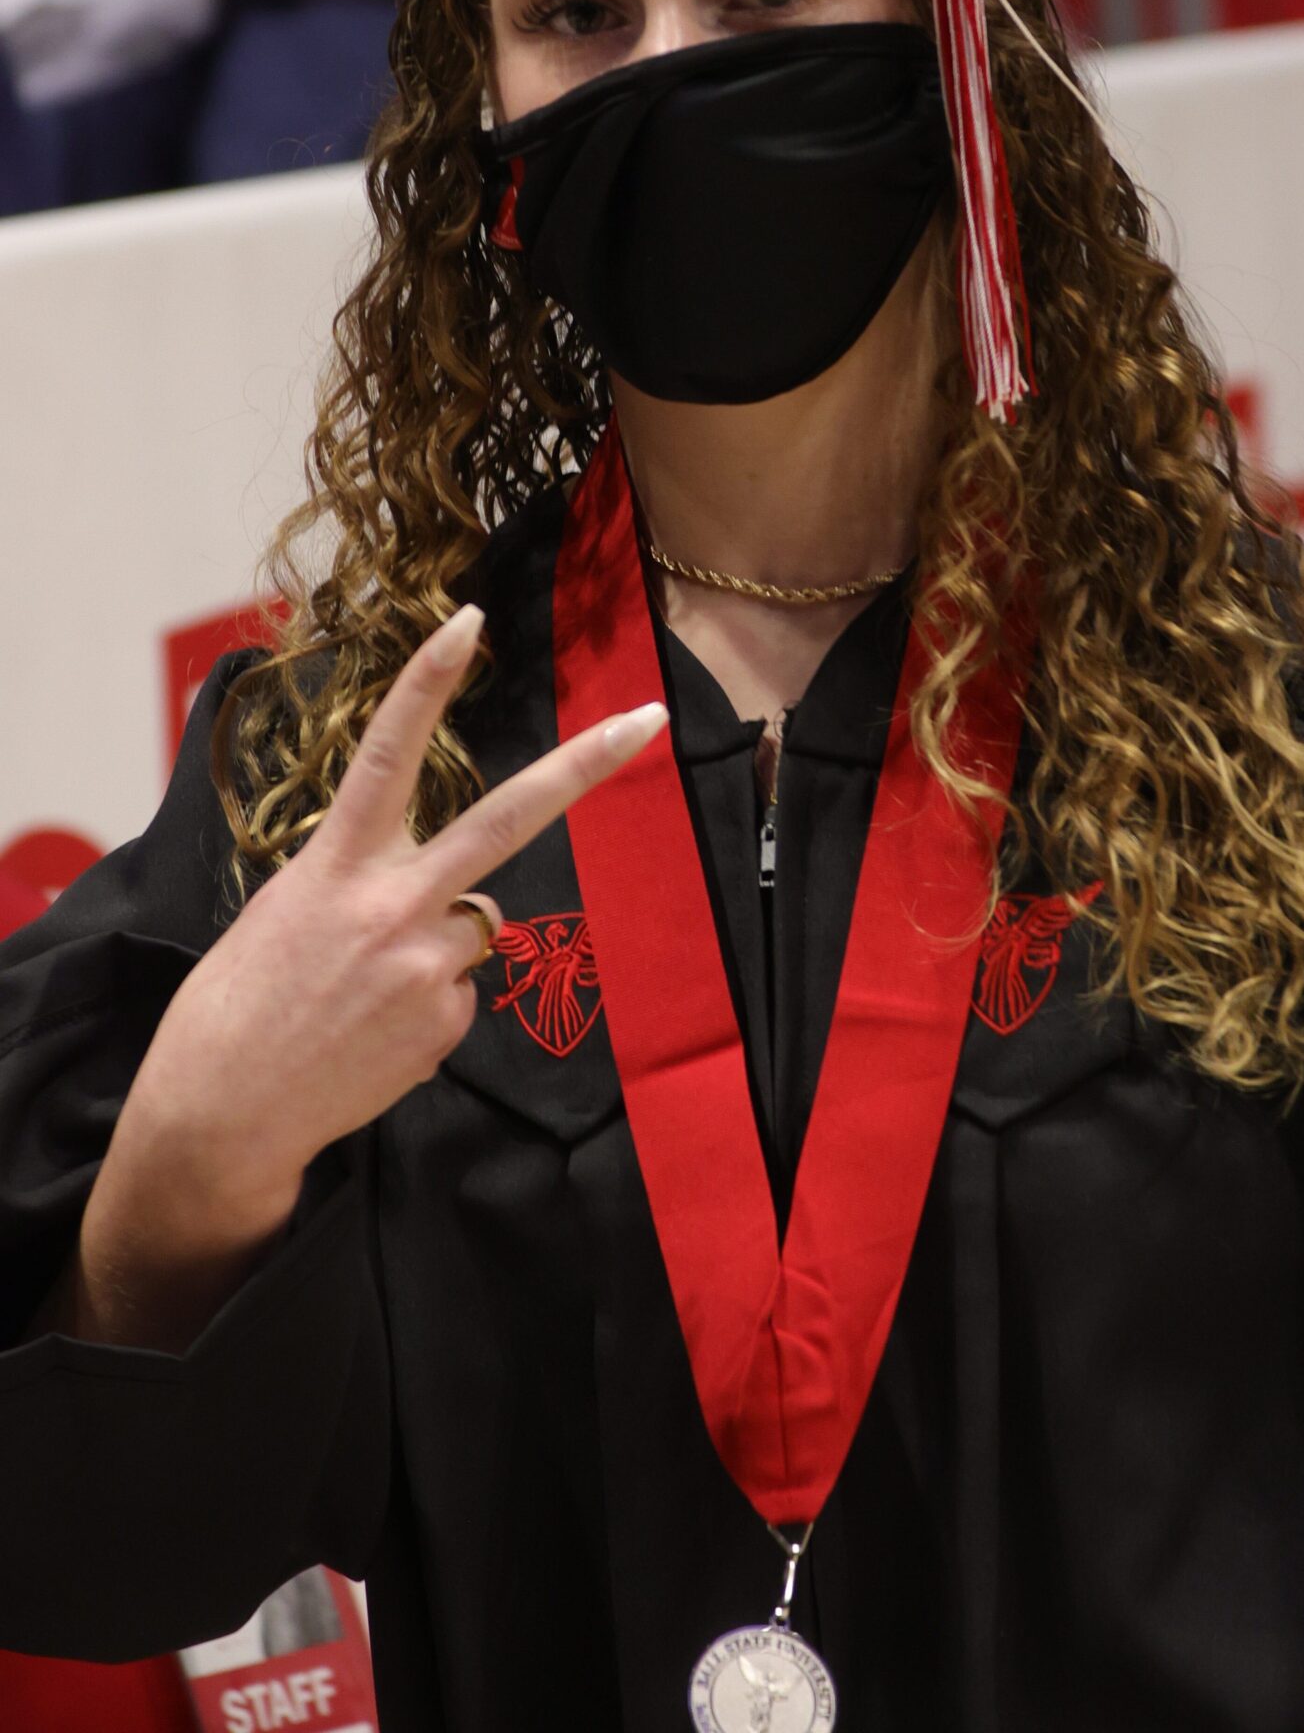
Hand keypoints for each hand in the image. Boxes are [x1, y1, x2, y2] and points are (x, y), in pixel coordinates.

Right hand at [61, 608, 665, 1347]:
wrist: (222, 1117)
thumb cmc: (238, 1006)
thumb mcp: (283, 911)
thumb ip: (358, 880)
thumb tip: (419, 888)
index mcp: (334, 864)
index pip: (386, 751)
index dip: (428, 681)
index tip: (469, 618)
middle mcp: (392, 904)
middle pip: (507, 819)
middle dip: (585, 765)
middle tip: (651, 716)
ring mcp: (429, 966)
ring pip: (475, 921)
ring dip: (436, 944)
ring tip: (362, 993)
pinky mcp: (449, 1024)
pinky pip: (460, 993)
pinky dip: (427, 1007)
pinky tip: (372, 1036)